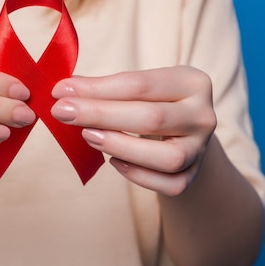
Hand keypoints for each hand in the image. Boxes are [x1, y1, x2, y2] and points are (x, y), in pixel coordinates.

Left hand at [51, 66, 216, 195]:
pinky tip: (113, 161)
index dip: (97, 88)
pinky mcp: (193, 176)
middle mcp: (203, 115)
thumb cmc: (151, 103)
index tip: (60, 91)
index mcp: (191, 82)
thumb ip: (104, 88)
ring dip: (120, 146)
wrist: (182, 133)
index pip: (140, 84)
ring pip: (167, 157)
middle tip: (62, 112)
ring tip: (88, 136)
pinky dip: (137, 175)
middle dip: (100, 115)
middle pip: (152, 118)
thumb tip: (63, 92)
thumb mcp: (136, 88)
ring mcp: (201, 149)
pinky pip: (168, 183)